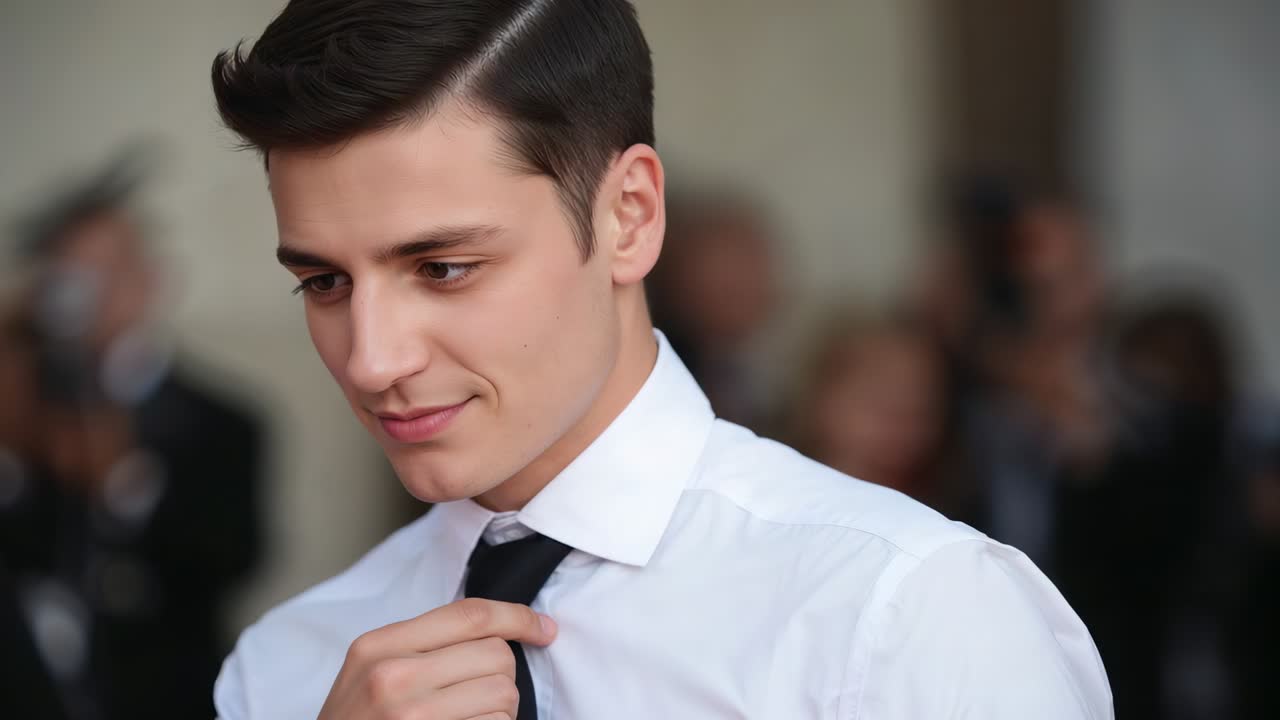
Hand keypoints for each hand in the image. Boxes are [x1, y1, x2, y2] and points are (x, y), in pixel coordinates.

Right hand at [317, 598, 556, 719]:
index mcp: (379, 646)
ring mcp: (412, 718)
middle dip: (502, 675)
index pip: (470, 615)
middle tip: (478, 695)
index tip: (543, 628)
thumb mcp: (370, 670)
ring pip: (503, 695)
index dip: (518, 617)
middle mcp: (392, 678)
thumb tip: (501, 628)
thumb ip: (422, 643)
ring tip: (467, 719)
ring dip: (500, 711)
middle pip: (496, 655)